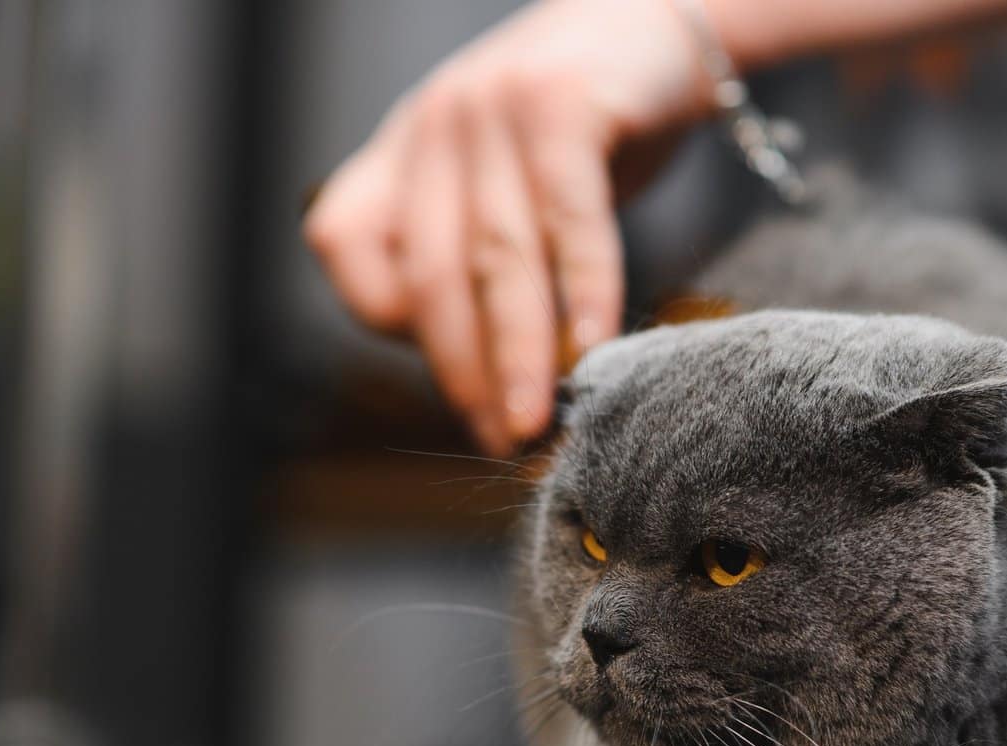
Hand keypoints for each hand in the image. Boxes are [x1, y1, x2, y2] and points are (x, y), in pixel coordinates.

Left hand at [304, 0, 711, 454]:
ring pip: (495, 258)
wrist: (657, 18)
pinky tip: (594, 346)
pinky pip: (567, 218)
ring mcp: (492, 109)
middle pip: (431, 273)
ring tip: (532, 423)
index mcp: (403, 151)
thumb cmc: (584, 128)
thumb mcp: (504, 184)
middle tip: (499, 442)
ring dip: (515, 353)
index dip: (391, 324)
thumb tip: (489, 381)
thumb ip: (476, 256)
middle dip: (462, 372)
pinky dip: (581, 289)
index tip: (461, 380)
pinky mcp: (562, 104)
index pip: (349, 247)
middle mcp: (433, 126)